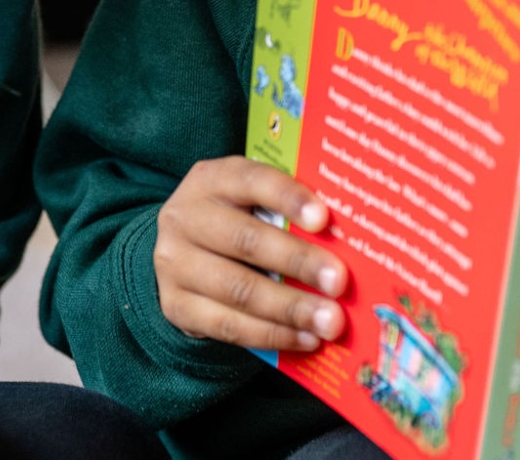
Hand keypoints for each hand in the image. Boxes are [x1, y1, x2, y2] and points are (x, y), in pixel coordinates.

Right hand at [154, 156, 348, 352]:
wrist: (178, 252)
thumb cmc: (233, 220)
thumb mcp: (248, 200)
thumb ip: (284, 210)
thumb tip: (345, 237)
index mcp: (211, 180)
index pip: (251, 180)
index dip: (288, 198)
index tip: (324, 219)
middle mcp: (185, 218)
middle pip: (246, 241)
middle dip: (298, 262)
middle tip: (339, 283)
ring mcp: (174, 265)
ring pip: (238, 290)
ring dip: (291, 309)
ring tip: (331, 322)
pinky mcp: (176, 307)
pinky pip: (228, 327)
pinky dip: (272, 335)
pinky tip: (305, 339)